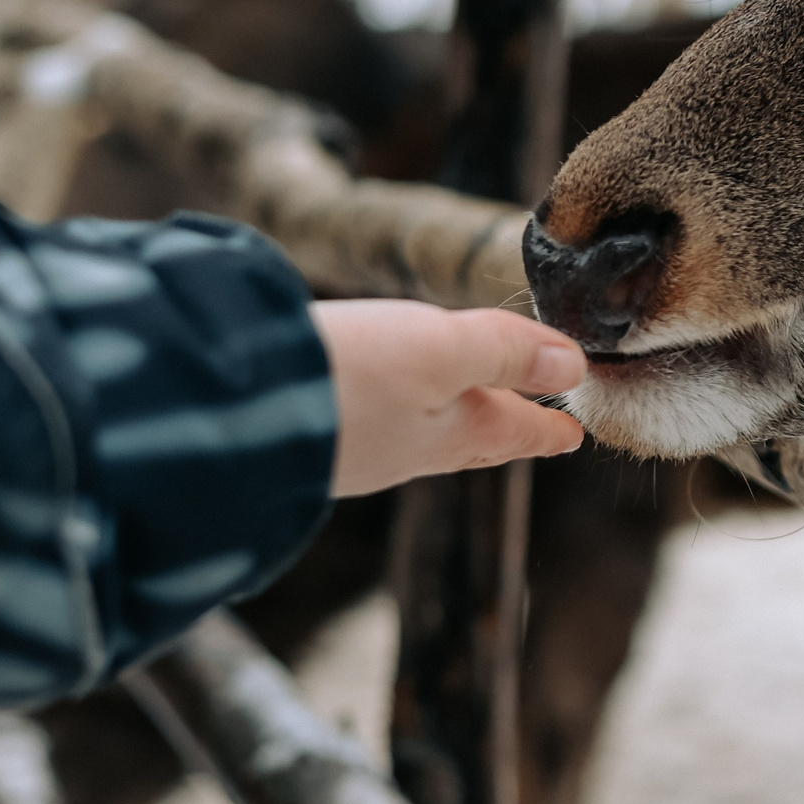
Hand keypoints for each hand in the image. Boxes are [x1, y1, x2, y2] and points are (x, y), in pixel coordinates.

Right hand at [311, 300, 586, 496]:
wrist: (228, 415)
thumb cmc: (344, 380)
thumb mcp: (437, 349)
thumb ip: (503, 351)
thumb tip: (574, 365)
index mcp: (451, 429)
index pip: (514, 429)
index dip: (547, 427)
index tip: (575, 436)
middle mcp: (408, 450)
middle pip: (473, 441)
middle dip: (505, 433)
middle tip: (534, 435)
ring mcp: (358, 453)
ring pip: (423, 443)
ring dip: (452, 431)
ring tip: (466, 422)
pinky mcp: (313, 444)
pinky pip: (376, 438)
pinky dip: (397, 427)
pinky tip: (379, 417)